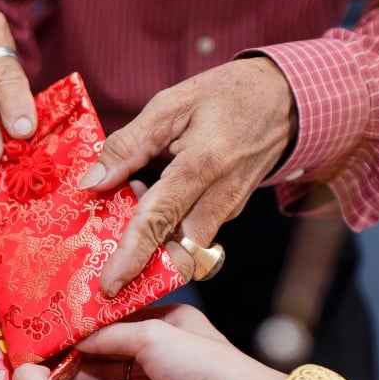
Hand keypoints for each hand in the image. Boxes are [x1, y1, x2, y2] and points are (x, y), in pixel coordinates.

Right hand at [63, 304, 285, 379]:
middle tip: (39, 348)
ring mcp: (151, 375)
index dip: (84, 321)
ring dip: (76, 371)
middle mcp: (156, 344)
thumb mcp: (154, 337)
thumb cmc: (208, 366)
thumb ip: (111, 336)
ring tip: (41, 370)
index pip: (115, 316)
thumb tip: (77, 339)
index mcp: (164, 318)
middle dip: (75, 346)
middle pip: (106, 343)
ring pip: (104, 370)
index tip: (53, 323)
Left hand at [78, 57, 296, 295]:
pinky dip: (167, 228)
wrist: (286, 98)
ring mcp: (230, 209)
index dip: (133, 256)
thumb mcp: (171, 105)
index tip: (110, 284)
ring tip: (135, 198)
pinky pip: (193, 233)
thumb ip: (129, 145)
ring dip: (154, 240)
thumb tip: (92, 182)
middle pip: (179, 251)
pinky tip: (152, 197)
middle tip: (111, 242)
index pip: (161, 219)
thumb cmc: (224, 95)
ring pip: (186, 247)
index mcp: (202, 164)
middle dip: (142, 262)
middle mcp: (221, 197)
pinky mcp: (230, 213)